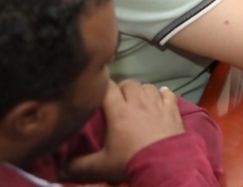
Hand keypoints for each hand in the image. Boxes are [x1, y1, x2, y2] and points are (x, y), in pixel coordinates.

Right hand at [62, 80, 184, 181]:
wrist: (164, 163)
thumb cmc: (130, 160)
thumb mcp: (101, 165)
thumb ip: (79, 164)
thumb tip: (62, 167)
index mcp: (119, 112)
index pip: (108, 89)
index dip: (102, 86)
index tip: (98, 91)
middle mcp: (138, 103)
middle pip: (129, 84)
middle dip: (122, 88)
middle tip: (117, 99)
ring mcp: (157, 104)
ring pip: (148, 86)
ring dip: (141, 90)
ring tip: (137, 99)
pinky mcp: (173, 109)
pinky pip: (168, 93)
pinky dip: (163, 93)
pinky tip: (160, 96)